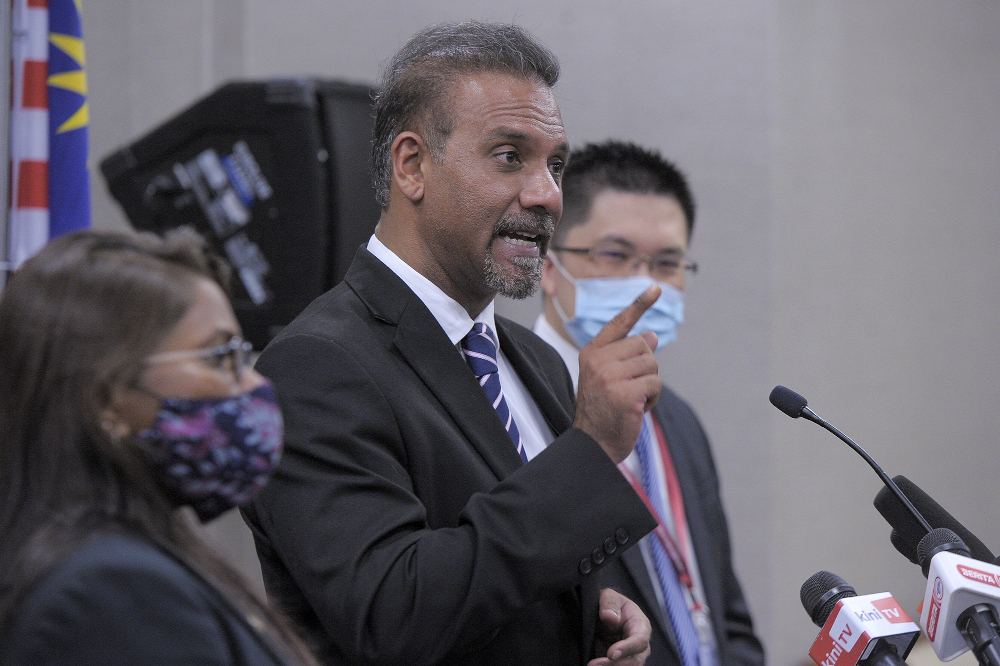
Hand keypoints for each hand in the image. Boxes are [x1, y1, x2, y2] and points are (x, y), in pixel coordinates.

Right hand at [573, 284, 661, 462]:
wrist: (593, 443)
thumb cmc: (604, 409)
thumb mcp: (612, 377)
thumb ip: (627, 355)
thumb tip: (652, 335)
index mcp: (592, 352)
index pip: (620, 323)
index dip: (640, 305)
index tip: (656, 288)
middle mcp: (598, 359)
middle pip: (644, 347)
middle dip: (646, 369)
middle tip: (629, 389)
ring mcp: (610, 375)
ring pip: (652, 365)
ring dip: (650, 386)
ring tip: (631, 401)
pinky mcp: (624, 392)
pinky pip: (655, 384)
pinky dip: (652, 399)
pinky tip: (636, 410)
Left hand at [589, 588, 651, 665]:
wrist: (603, 614)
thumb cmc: (610, 604)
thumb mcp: (609, 596)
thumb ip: (610, 604)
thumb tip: (611, 618)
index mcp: (640, 626)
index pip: (640, 640)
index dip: (627, 648)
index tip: (611, 653)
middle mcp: (639, 645)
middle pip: (635, 661)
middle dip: (615, 665)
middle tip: (594, 665)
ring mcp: (629, 656)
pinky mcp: (618, 663)